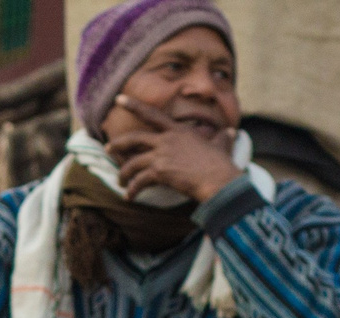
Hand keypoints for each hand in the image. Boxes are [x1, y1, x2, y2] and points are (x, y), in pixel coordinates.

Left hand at [106, 94, 242, 204]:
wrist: (219, 179)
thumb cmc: (221, 164)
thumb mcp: (222, 144)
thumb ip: (223, 137)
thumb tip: (232, 132)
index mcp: (178, 131)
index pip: (152, 114)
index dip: (134, 105)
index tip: (119, 98)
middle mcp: (167, 140)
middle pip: (133, 139)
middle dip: (117, 144)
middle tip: (107, 148)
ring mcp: (162, 155)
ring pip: (133, 163)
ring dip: (124, 174)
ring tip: (120, 182)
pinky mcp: (159, 171)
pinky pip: (139, 181)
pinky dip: (133, 190)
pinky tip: (130, 196)